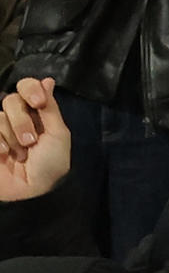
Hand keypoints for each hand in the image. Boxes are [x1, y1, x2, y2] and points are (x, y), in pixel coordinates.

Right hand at [0, 77, 67, 201]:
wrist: (31, 191)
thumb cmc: (50, 164)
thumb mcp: (57, 135)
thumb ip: (50, 108)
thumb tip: (47, 80)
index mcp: (37, 113)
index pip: (27, 86)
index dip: (30, 89)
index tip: (38, 103)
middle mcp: (16, 117)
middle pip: (10, 100)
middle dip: (22, 121)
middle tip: (31, 141)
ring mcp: (0, 130)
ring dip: (12, 136)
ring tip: (20, 154)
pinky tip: (4, 155)